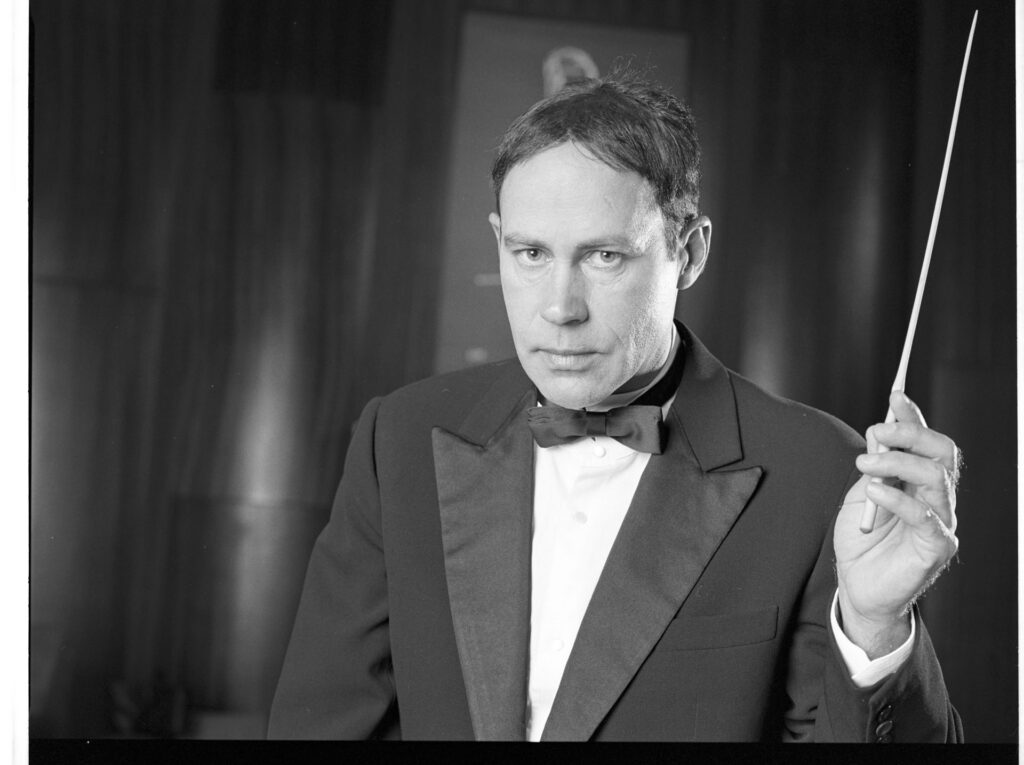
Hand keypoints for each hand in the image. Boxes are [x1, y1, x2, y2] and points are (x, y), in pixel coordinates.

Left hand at [834, 391, 959, 656]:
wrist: (858, 587)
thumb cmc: (863, 540)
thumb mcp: (861, 494)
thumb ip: (874, 467)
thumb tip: (879, 433)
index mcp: (921, 481)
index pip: (928, 441)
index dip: (914, 417)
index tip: (896, 395)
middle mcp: (938, 498)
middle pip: (941, 453)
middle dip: (910, 434)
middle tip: (877, 431)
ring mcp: (941, 522)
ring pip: (936, 478)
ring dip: (898, 463)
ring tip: (864, 464)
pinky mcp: (936, 548)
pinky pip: (926, 517)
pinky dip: (899, 498)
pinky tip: (875, 492)